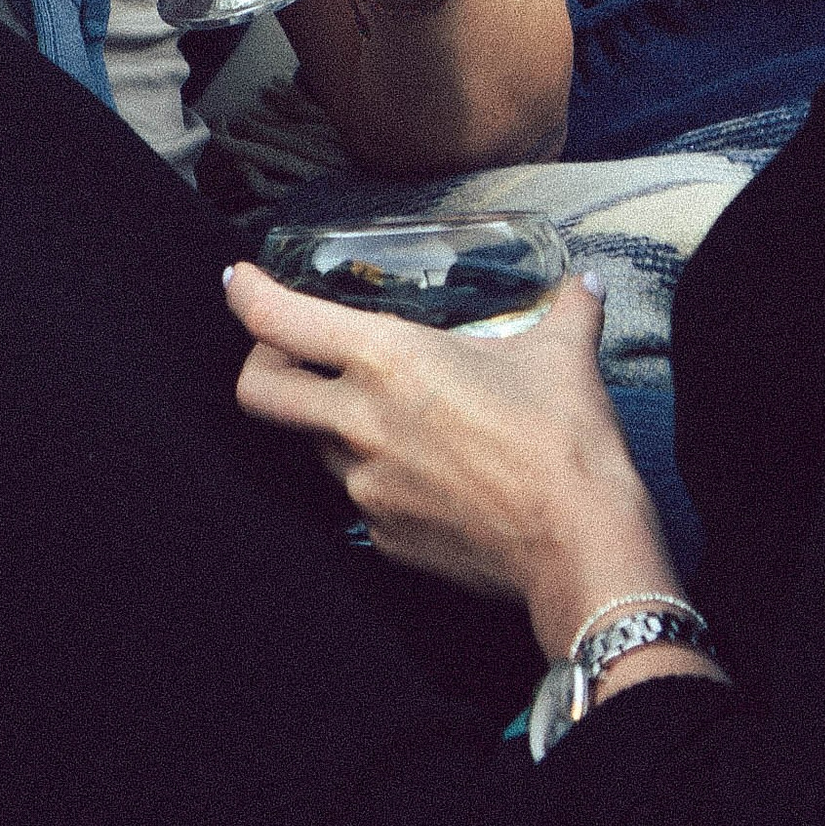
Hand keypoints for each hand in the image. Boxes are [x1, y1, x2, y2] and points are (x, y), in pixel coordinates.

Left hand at [226, 260, 671, 635]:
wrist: (580, 547)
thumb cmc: (565, 443)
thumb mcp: (563, 357)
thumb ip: (567, 310)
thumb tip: (584, 283)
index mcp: (389, 360)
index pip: (279, 319)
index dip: (247, 293)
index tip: (240, 279)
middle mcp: (360, 422)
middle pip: (258, 391)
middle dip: (259, 363)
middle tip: (288, 349)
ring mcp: (364, 487)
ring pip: (314, 445)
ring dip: (333, 423)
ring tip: (389, 412)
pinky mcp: (382, 538)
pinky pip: (360, 497)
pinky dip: (379, 478)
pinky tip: (427, 472)